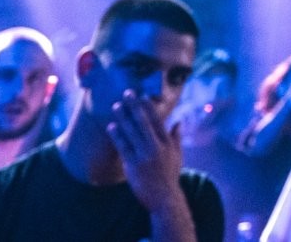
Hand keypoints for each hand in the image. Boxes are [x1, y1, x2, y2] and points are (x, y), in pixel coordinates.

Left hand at [109, 90, 184, 215]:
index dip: (149, 107)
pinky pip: (123, 147)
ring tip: (116, 106)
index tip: (143, 95)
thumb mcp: (178, 155)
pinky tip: (111, 126)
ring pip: (132, 132)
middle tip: (127, 93)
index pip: (158, 121)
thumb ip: (176, 137)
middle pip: (143, 123)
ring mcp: (144, 156)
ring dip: (123, 118)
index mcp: (168, 143)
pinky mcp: (133, 165)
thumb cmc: (170, 175)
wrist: (164, 198)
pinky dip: (117, 135)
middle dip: (135, 107)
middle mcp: (156, 147)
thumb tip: (178, 122)